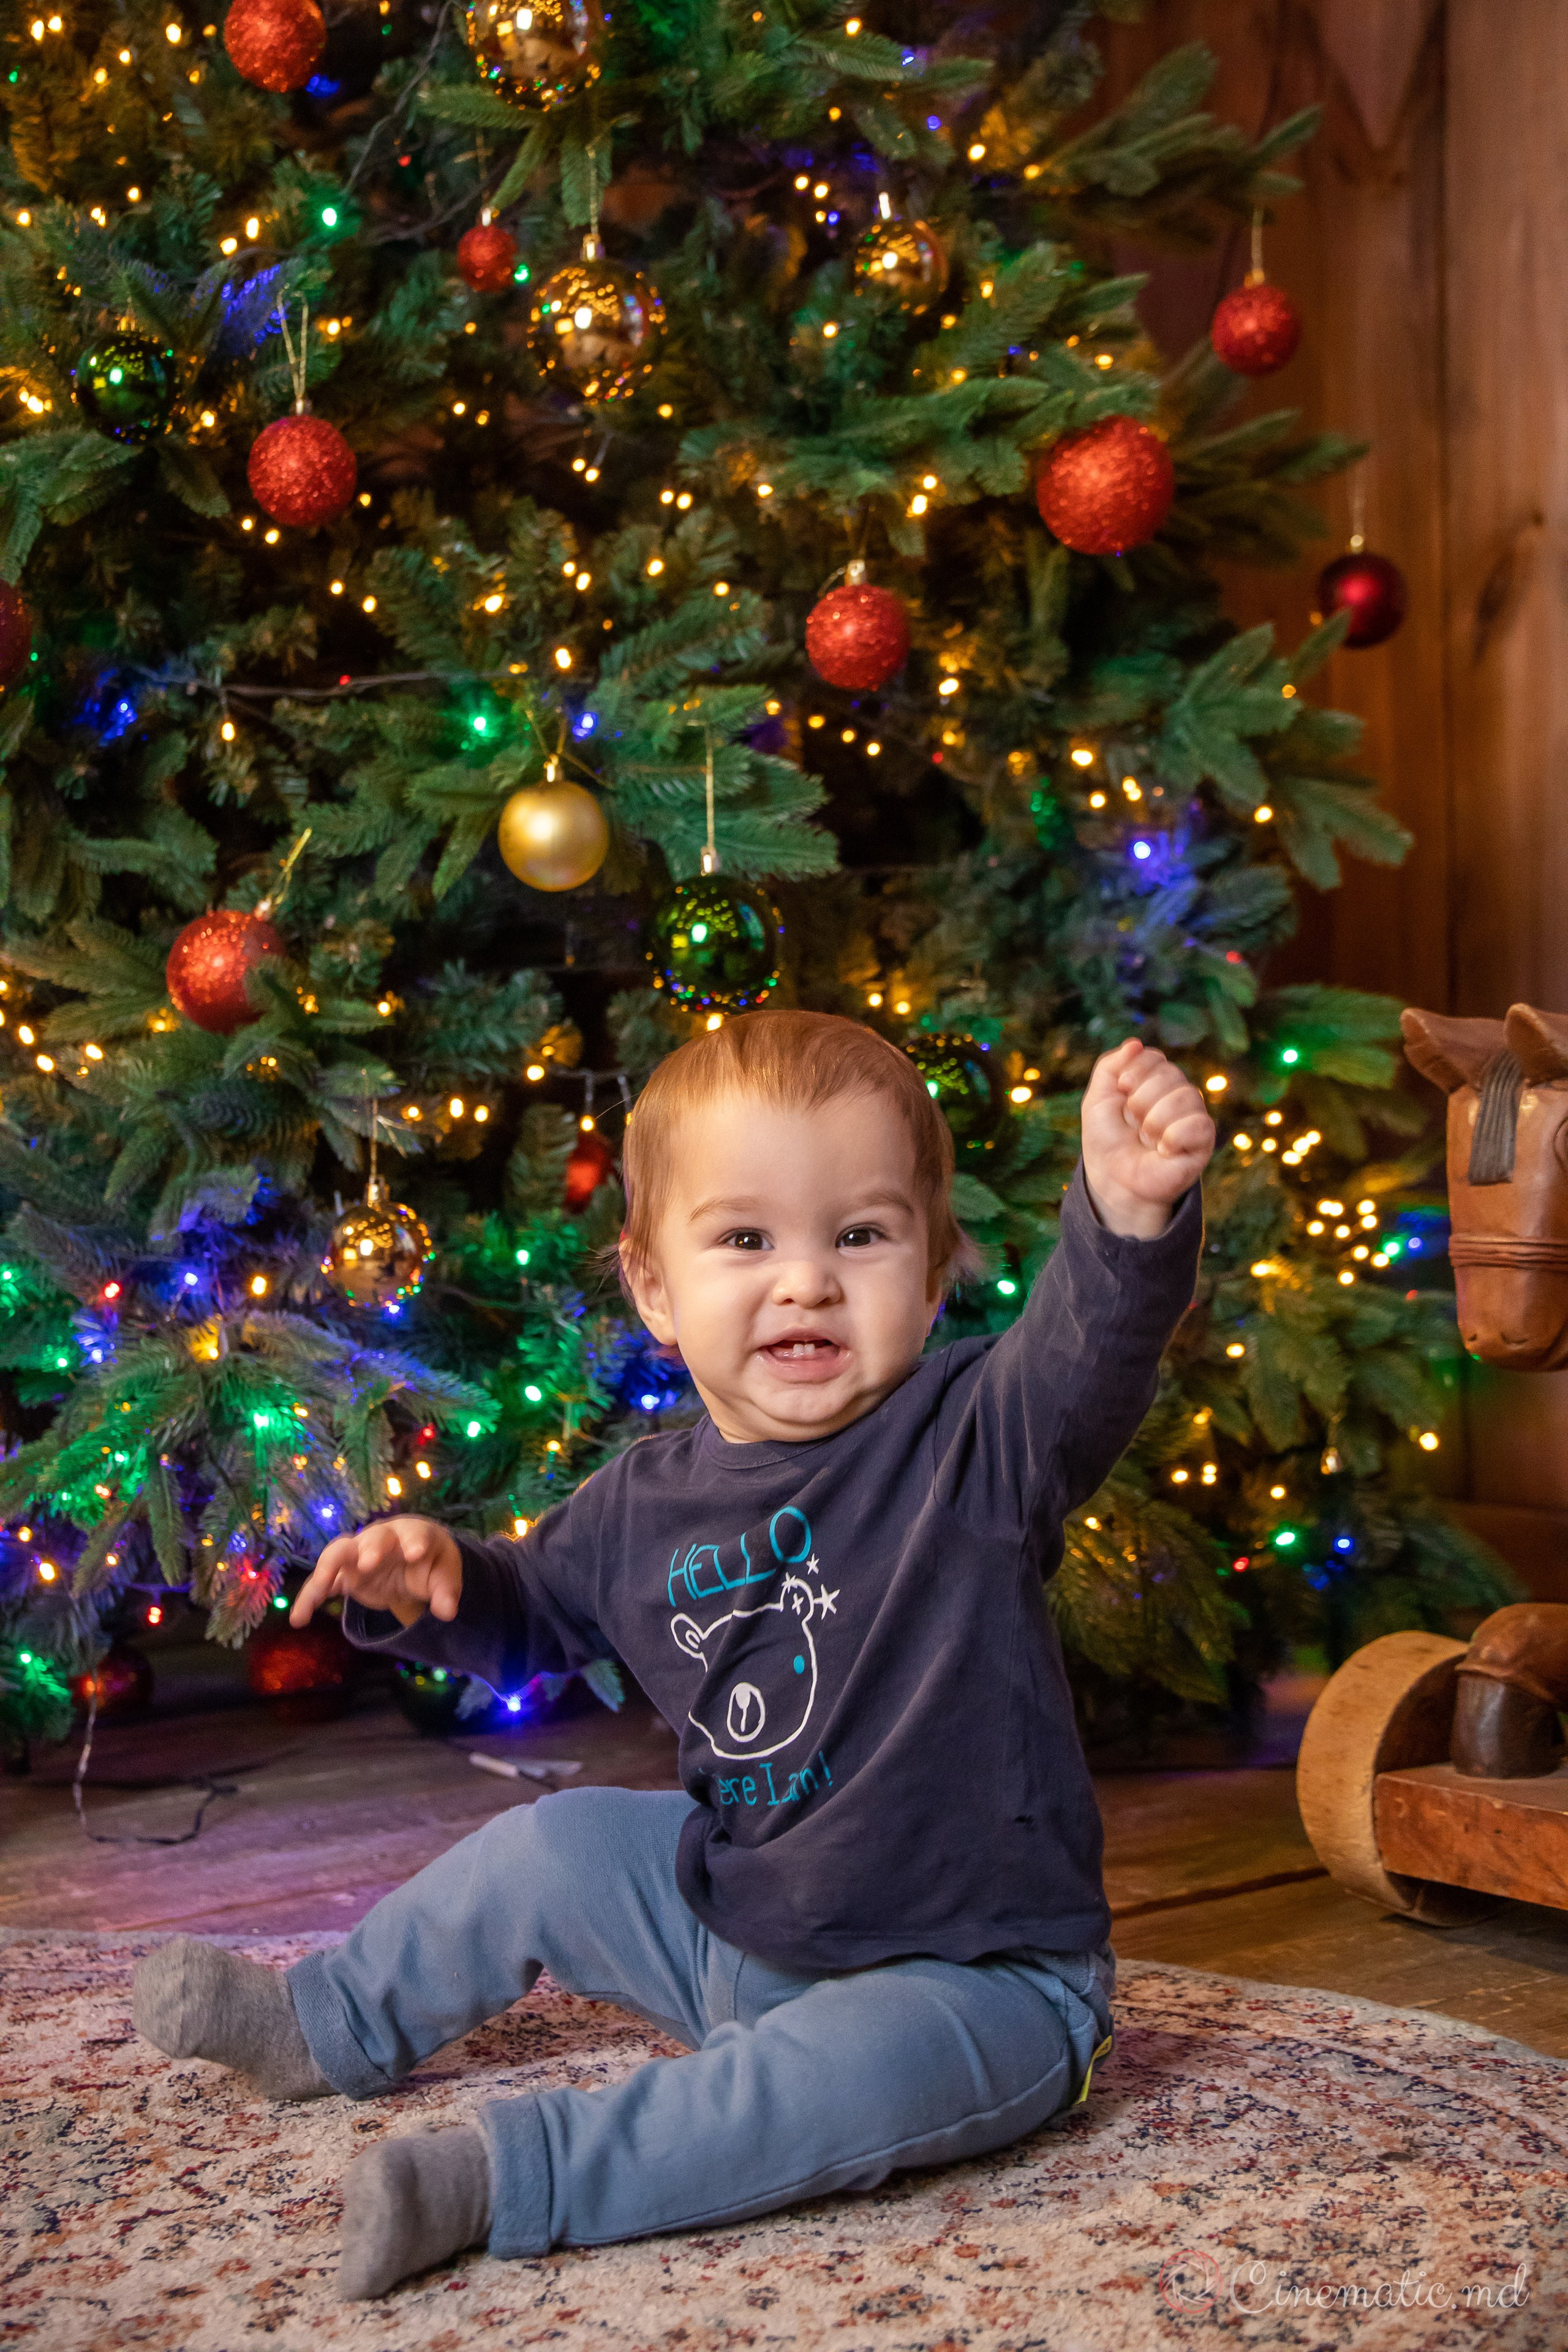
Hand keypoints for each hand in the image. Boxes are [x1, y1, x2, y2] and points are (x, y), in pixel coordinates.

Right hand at [290, 1516, 462, 1631]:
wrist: (411, 1557)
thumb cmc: (430, 1561)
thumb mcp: (445, 1575)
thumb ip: (446, 1592)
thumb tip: (447, 1613)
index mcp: (413, 1533)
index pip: (416, 1534)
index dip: (415, 1542)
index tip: (415, 1554)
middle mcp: (382, 1538)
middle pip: (374, 1538)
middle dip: (371, 1549)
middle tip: (369, 1563)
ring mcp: (358, 1552)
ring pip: (339, 1553)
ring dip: (329, 1568)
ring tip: (322, 1588)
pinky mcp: (344, 1573)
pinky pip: (323, 1583)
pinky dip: (310, 1597)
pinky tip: (299, 1619)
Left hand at [1080, 1040, 1215, 1237]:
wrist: (1113, 1180)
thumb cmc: (1107, 1141)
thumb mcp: (1097, 1099)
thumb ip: (1110, 1067)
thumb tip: (1135, 1043)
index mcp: (1154, 1081)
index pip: (1155, 1057)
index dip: (1135, 1071)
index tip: (1121, 1091)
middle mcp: (1177, 1094)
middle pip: (1170, 1073)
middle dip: (1141, 1099)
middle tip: (1133, 1122)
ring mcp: (1192, 1116)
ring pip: (1185, 1096)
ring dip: (1154, 1120)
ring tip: (1147, 1139)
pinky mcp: (1203, 1140)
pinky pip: (1198, 1123)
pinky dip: (1172, 1138)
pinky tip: (1164, 1150)